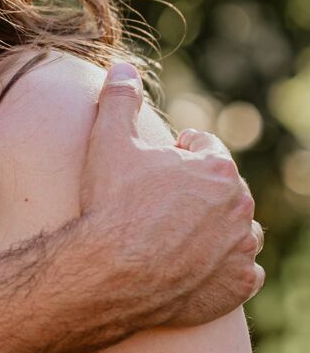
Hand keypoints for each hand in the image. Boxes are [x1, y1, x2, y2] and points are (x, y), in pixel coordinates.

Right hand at [80, 63, 263, 329]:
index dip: (178, 154)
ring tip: (181, 237)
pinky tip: (197, 269)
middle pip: (225, 190)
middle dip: (199, 193)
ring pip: (240, 231)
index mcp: (217, 167)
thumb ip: (120, 99)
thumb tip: (124, 68)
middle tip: (161, 204)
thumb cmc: (111, 204)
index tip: (157, 167)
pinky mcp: (238, 285)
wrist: (111, 273)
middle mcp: (240, 205)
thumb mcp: (108, 139)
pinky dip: (227, 271)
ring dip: (219, 231)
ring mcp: (242, 248)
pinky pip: (244, 273)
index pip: (205, 148)